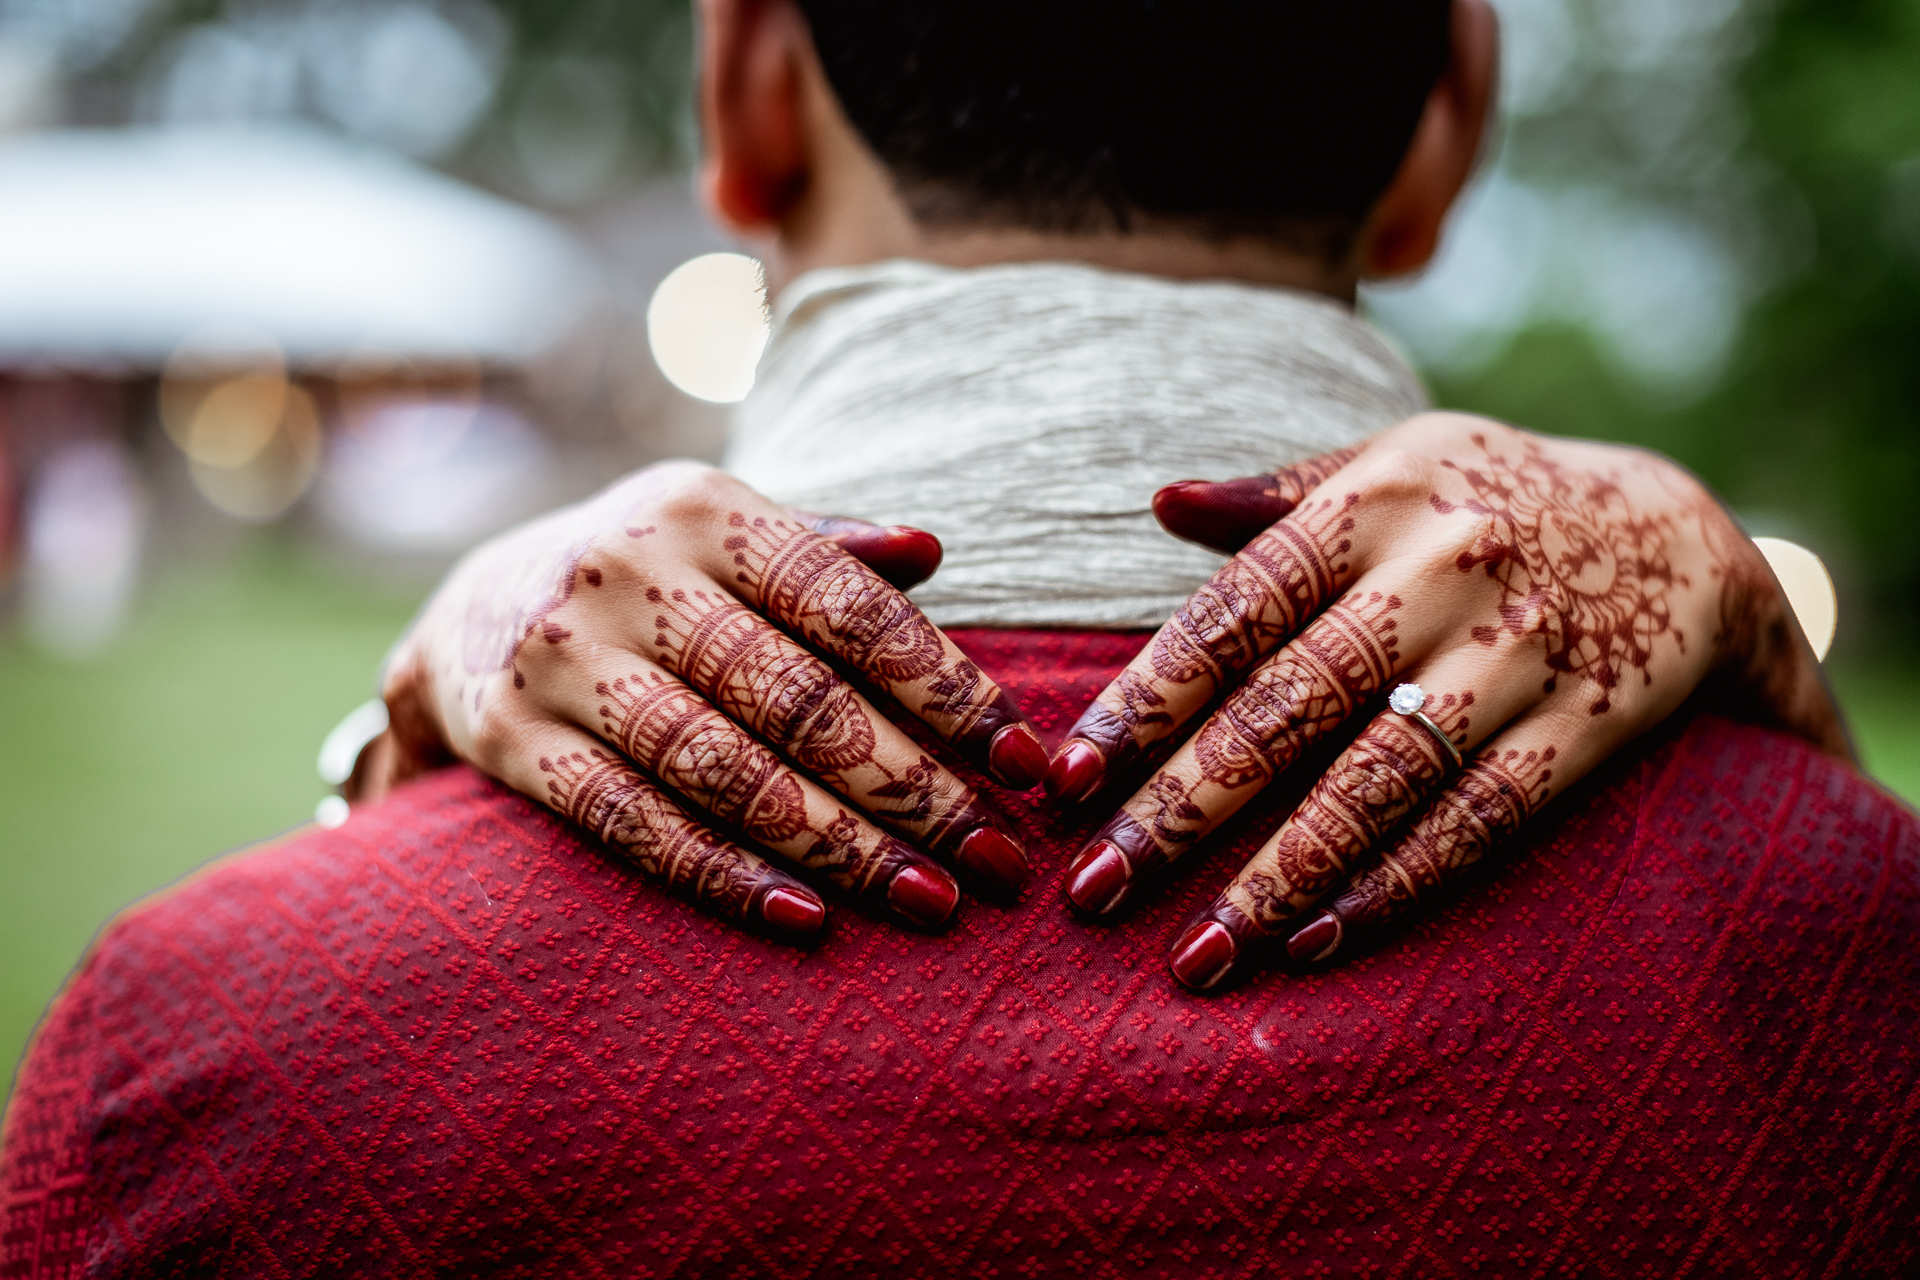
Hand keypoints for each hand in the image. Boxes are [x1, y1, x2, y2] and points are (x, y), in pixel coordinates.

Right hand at [355, 461, 1047, 941]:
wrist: (468, 609)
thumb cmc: (649, 576)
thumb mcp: (724, 533)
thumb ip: (829, 547)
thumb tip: (934, 550)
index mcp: (703, 510)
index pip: (851, 608)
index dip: (947, 690)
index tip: (1026, 765)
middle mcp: (627, 572)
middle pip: (800, 700)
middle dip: (913, 788)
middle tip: (997, 859)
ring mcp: (564, 659)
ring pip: (726, 770)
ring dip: (838, 846)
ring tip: (927, 899)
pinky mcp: (515, 741)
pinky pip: (635, 824)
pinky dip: (723, 875)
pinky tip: (806, 919)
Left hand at [1044, 413, 1846, 989]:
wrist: (1682, 537)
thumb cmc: (1489, 500)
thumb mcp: (1391, 465)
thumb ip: (1273, 497)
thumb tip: (1155, 504)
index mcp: (1373, 502)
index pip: (1234, 611)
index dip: (1146, 698)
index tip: (1067, 778)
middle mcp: (1442, 571)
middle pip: (1290, 704)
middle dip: (1183, 807)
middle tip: (1095, 890)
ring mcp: (1519, 652)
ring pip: (1380, 778)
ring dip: (1280, 874)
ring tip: (1197, 953)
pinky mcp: (1587, 724)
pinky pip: (1480, 818)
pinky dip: (1396, 884)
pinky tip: (1315, 941)